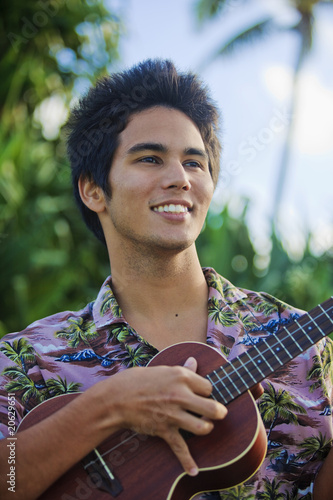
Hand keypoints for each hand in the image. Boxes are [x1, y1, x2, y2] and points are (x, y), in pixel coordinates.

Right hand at [97, 357, 226, 475]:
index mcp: (181, 377)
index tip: (202, 394)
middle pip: (212, 407)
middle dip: (219, 411)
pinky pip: (180, 448)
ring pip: (202, 427)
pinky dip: (187, 461)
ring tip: (205, 426)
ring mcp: (173, 414)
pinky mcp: (164, 430)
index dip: (206, 391)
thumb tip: (194, 361)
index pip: (208, 386)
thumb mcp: (162, 370)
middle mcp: (180, 395)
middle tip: (220, 412)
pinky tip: (194, 470)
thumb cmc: (138, 381)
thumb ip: (182, 370)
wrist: (117, 398)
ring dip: (206, 428)